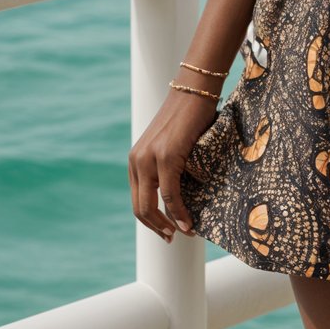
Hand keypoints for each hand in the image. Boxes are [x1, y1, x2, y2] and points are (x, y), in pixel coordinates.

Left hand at [128, 87, 219, 243]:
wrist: (194, 90)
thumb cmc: (189, 117)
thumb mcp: (171, 145)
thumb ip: (167, 166)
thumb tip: (180, 193)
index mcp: (136, 159)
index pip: (136, 200)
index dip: (150, 221)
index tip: (167, 231)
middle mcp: (137, 160)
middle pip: (140, 208)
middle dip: (156, 228)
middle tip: (173, 238)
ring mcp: (150, 158)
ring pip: (151, 205)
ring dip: (167, 224)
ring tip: (182, 234)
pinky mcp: (166, 156)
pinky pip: (170, 194)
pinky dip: (179, 212)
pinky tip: (189, 222)